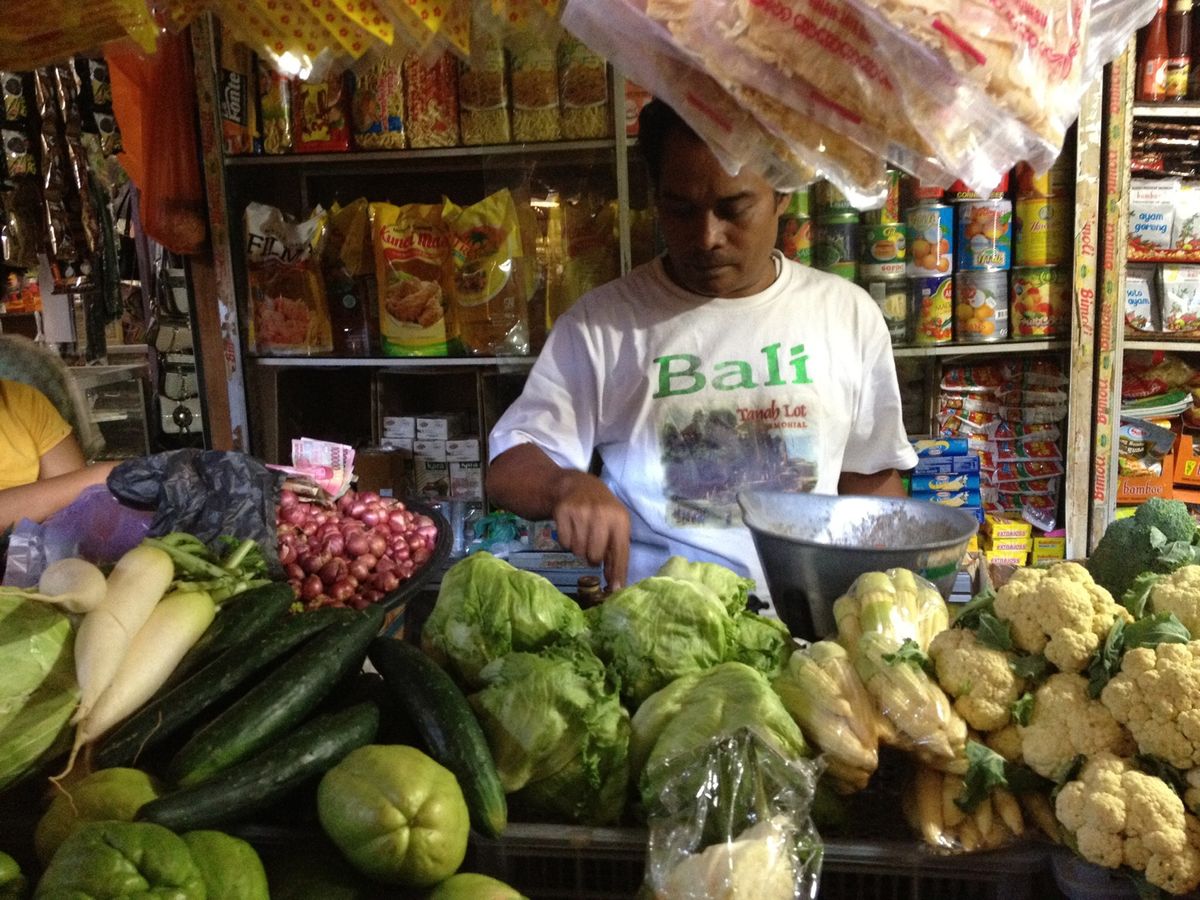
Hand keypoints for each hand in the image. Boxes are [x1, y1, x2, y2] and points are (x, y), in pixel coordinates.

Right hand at [551, 472, 630, 590]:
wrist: (577, 485)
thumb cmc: (601, 510)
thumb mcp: (615, 525)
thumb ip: (617, 552)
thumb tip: (616, 585)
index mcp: (619, 519)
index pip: (620, 551)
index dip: (617, 572)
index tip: (615, 590)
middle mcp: (601, 514)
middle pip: (595, 555)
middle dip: (593, 557)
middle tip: (591, 547)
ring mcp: (581, 512)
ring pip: (578, 551)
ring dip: (579, 549)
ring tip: (582, 535)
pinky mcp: (562, 511)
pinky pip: (564, 542)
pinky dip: (567, 541)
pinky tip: (571, 529)